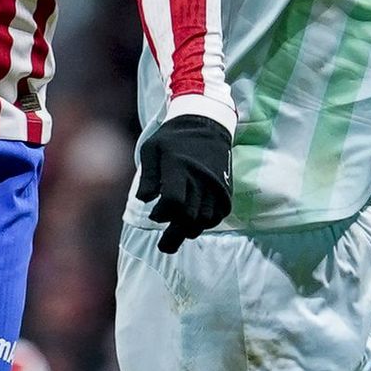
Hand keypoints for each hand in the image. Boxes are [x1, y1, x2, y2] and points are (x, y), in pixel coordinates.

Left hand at [136, 114, 231, 252]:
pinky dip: (207, 223)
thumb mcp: (151, 149)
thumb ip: (147, 176)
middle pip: (188, 216)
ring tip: (178, 236)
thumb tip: (145, 200)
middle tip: (164, 247)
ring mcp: (215, 185)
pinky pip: (218, 214)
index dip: (161, 214)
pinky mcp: (225, 189)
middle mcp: (199, 179)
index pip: (173, 202)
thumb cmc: (173, 138)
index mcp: (179, 168)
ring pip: (204, 219)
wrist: (207, 123)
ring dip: (190, 231)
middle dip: (174, 235)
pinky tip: (195, 225)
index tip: (154, 216)